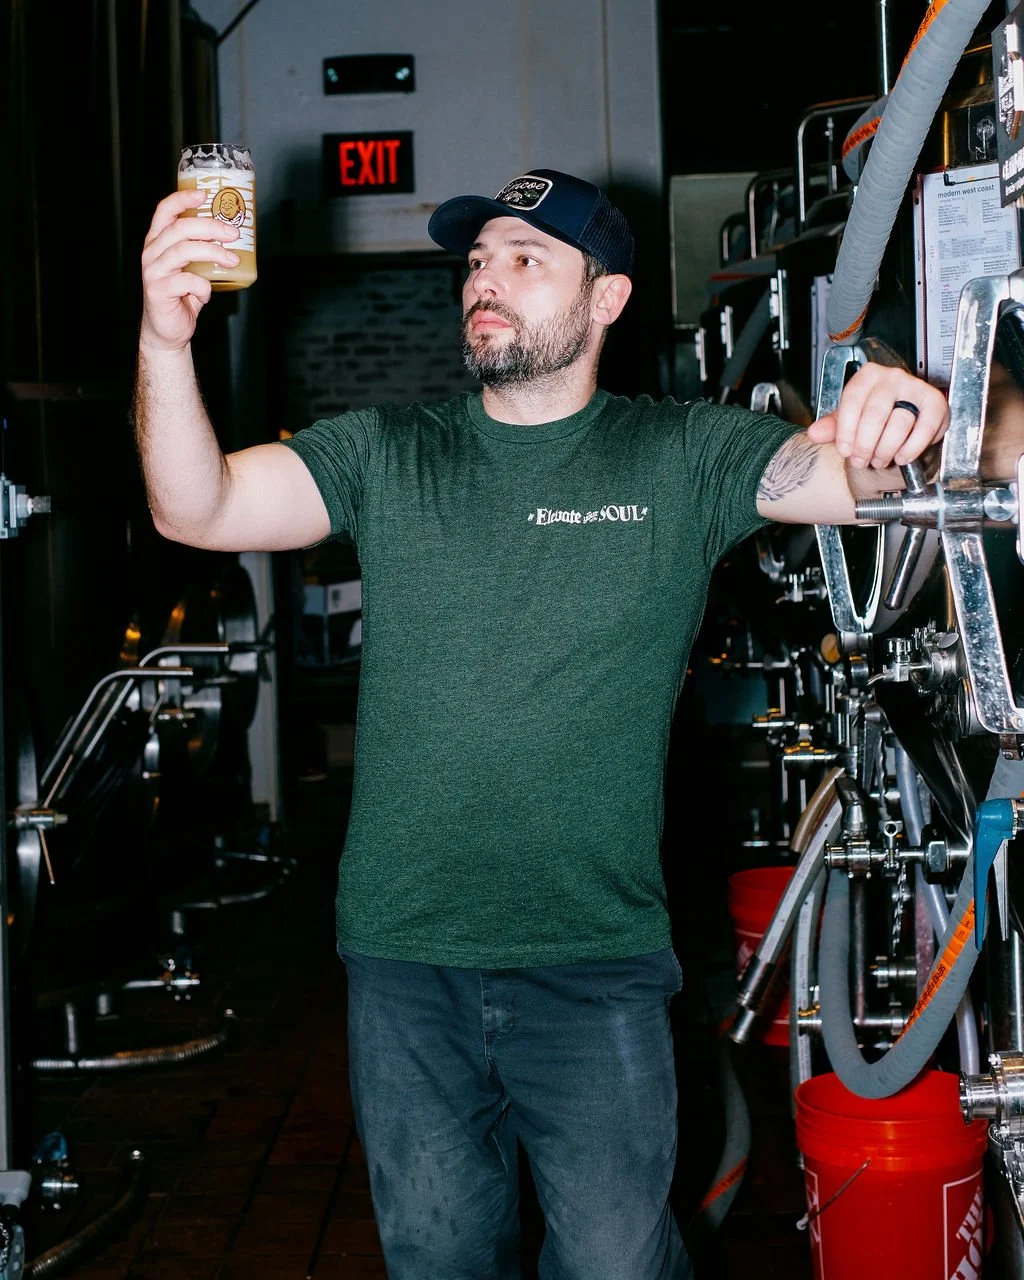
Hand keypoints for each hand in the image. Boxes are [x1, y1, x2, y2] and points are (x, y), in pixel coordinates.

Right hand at [139, 190, 241, 352]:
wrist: (167, 331)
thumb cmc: (182, 297)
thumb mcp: (192, 268)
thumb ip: (202, 251)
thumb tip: (232, 235)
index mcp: (158, 242)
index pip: (164, 211)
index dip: (183, 199)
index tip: (204, 193)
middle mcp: (151, 252)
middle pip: (180, 228)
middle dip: (210, 227)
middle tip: (233, 233)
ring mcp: (153, 271)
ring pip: (184, 251)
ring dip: (213, 253)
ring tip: (233, 259)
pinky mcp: (158, 290)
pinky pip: (187, 281)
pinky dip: (203, 286)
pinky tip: (207, 292)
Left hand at [806, 362, 948, 469]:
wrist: (907, 420)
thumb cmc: (876, 417)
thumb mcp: (850, 420)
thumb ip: (832, 427)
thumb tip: (814, 433)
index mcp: (867, 377)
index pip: (852, 400)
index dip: (846, 431)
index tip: (845, 451)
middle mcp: (892, 377)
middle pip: (875, 414)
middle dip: (866, 445)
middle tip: (862, 461)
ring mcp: (916, 388)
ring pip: (900, 423)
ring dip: (887, 449)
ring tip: (880, 460)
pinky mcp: (935, 403)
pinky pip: (924, 429)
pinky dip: (911, 448)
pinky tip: (902, 457)